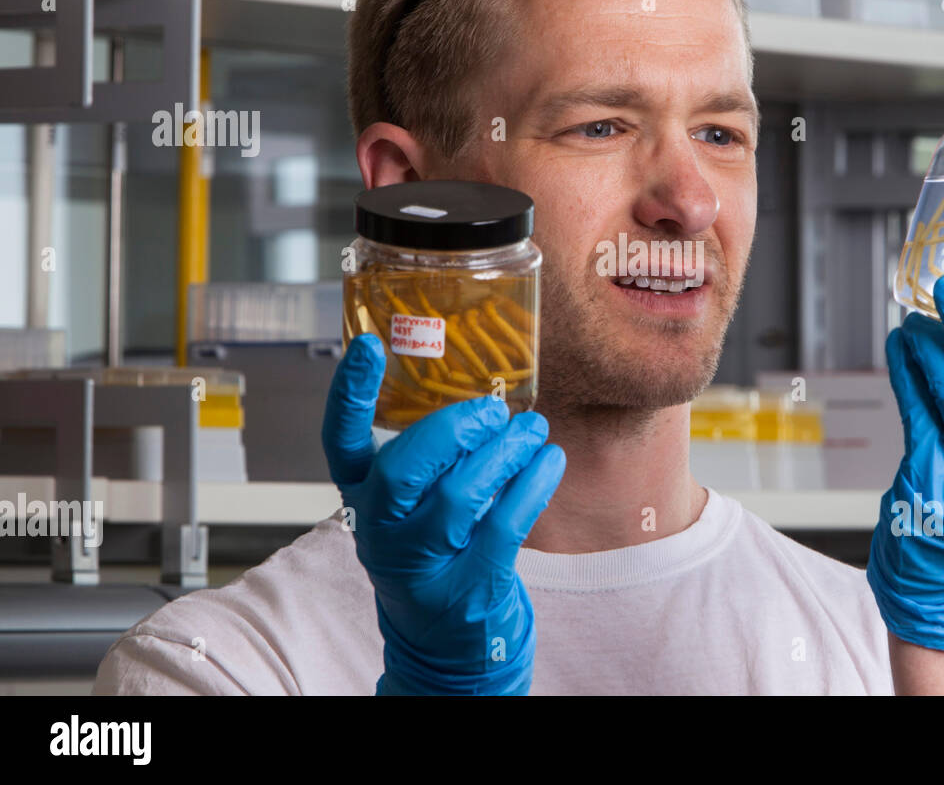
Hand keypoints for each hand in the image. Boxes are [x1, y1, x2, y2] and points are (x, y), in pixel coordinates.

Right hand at [322, 333, 565, 693]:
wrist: (446, 649)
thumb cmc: (436, 556)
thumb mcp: (416, 507)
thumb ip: (433, 458)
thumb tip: (482, 395)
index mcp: (363, 501)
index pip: (341, 443)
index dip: (350, 394)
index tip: (369, 346)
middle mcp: (381, 533)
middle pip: (402, 471)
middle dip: (451, 430)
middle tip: (491, 409)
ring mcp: (423, 566)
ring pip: (459, 498)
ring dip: (505, 454)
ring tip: (532, 429)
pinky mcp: (469, 588)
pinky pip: (504, 526)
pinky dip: (532, 486)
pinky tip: (550, 461)